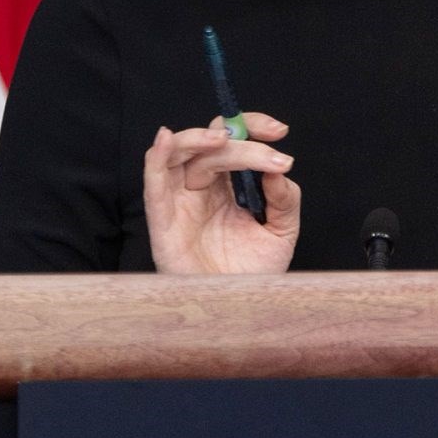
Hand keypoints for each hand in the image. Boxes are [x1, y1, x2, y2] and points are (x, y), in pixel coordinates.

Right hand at [142, 112, 299, 273]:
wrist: (236, 310)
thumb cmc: (252, 273)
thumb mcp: (281, 232)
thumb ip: (284, 200)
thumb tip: (279, 170)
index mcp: (227, 186)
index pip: (233, 141)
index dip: (252, 127)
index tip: (279, 131)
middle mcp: (201, 188)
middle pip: (212, 146)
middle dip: (243, 143)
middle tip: (272, 156)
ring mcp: (179, 201)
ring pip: (178, 152)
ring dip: (198, 137)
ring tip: (225, 138)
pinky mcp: (162, 220)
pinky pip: (153, 182)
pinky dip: (157, 157)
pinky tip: (165, 139)